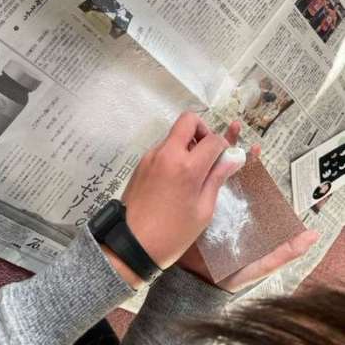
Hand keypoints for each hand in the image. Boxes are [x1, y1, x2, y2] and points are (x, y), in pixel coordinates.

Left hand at [107, 113, 241, 286]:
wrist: (131, 245)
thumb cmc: (173, 233)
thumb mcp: (203, 210)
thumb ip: (217, 178)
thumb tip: (234, 157)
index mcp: (187, 166)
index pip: (213, 140)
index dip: (224, 146)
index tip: (226, 159)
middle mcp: (167, 153)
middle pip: (188, 120)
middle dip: (203, 130)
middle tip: (208, 152)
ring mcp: (151, 156)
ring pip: (174, 134)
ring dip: (187, 143)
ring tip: (193, 171)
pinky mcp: (141, 163)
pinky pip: (163, 148)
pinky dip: (174, 154)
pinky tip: (176, 179)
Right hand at [178, 122, 319, 291]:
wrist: (194, 283)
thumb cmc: (228, 274)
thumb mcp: (259, 264)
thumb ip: (283, 252)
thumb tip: (312, 236)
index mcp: (241, 211)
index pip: (248, 180)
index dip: (252, 162)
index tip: (256, 147)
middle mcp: (223, 202)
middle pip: (227, 167)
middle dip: (230, 146)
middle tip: (233, 126)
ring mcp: (204, 201)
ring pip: (208, 169)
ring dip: (210, 148)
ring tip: (213, 129)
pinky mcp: (188, 204)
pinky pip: (190, 181)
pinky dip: (190, 164)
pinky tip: (189, 149)